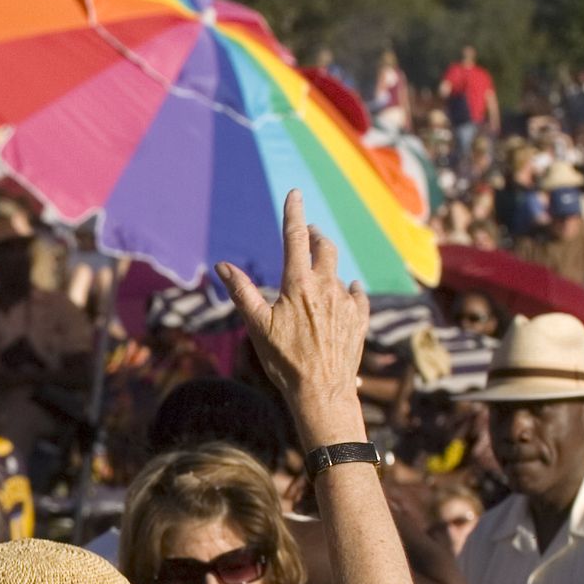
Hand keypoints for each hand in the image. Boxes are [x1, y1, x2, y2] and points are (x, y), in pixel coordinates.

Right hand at [217, 191, 368, 417]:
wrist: (322, 390)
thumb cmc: (284, 360)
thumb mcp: (257, 326)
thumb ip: (242, 291)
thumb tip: (223, 265)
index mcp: (299, 284)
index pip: (295, 238)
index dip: (294, 214)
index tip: (295, 193)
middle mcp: (327, 286)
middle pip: (325, 248)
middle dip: (315, 236)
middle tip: (308, 234)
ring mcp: (346, 301)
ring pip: (337, 274)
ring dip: (327, 270)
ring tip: (316, 280)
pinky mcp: (360, 317)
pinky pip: (357, 294)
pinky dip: (350, 288)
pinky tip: (348, 290)